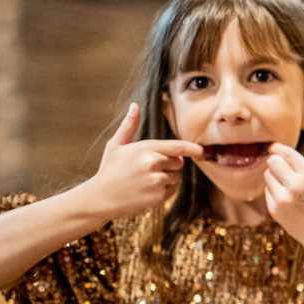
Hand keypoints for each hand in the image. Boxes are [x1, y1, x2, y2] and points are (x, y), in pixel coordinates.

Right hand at [85, 103, 203, 218]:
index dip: (193, 149)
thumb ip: (129, 126)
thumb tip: (134, 105)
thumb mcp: (116, 145)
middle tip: (148, 169)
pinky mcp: (158, 196)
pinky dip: (164, 191)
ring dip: (166, 178)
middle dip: (169, 164)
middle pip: (179, 162)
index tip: (202, 151)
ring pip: (176, 177)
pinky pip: (172, 190)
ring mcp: (157, 180)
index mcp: (145, 148)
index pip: (178, 147)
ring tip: (145, 181)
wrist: (100, 198)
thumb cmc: (109, 170)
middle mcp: (153, 163)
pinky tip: (147, 191)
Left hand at [265, 140, 303, 252]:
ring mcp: (283, 199)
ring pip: (267, 175)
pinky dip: (274, 190)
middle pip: (272, 161)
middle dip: (276, 161)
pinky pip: (267, 191)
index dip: (278, 148)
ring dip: (275, 175)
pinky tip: (288, 196)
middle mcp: (294, 185)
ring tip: (288, 182)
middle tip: (283, 165)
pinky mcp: (275, 210)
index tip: (276, 148)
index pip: (285, 153)